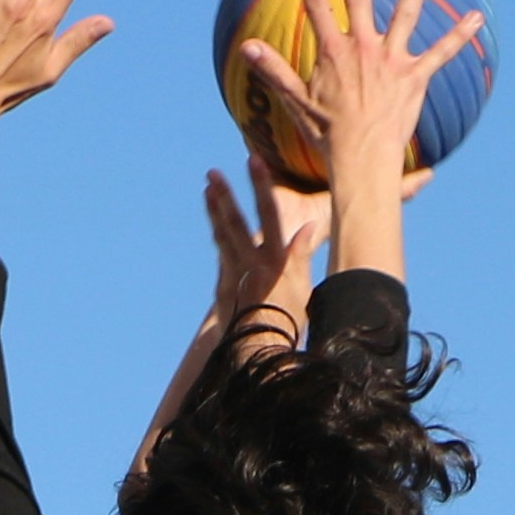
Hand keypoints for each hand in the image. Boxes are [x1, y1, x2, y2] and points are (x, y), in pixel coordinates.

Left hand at [195, 163, 323, 342]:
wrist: (263, 353)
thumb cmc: (290, 322)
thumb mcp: (302, 288)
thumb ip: (301, 257)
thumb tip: (305, 229)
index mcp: (276, 261)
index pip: (269, 215)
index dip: (260, 186)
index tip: (253, 162)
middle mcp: (251, 264)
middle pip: (235, 222)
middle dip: (225, 194)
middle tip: (212, 172)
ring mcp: (234, 276)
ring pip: (222, 236)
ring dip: (215, 210)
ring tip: (208, 188)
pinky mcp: (223, 288)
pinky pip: (222, 256)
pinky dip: (219, 236)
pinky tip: (216, 222)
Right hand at [242, 0, 476, 204]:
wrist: (362, 158)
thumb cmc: (328, 136)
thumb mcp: (295, 103)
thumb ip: (274, 72)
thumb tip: (246, 48)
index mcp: (334, 53)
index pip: (318, 9)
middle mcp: (364, 49)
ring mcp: (392, 60)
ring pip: (406, 13)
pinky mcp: (415, 77)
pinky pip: (442, 52)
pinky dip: (460, 35)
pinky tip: (476, 17)